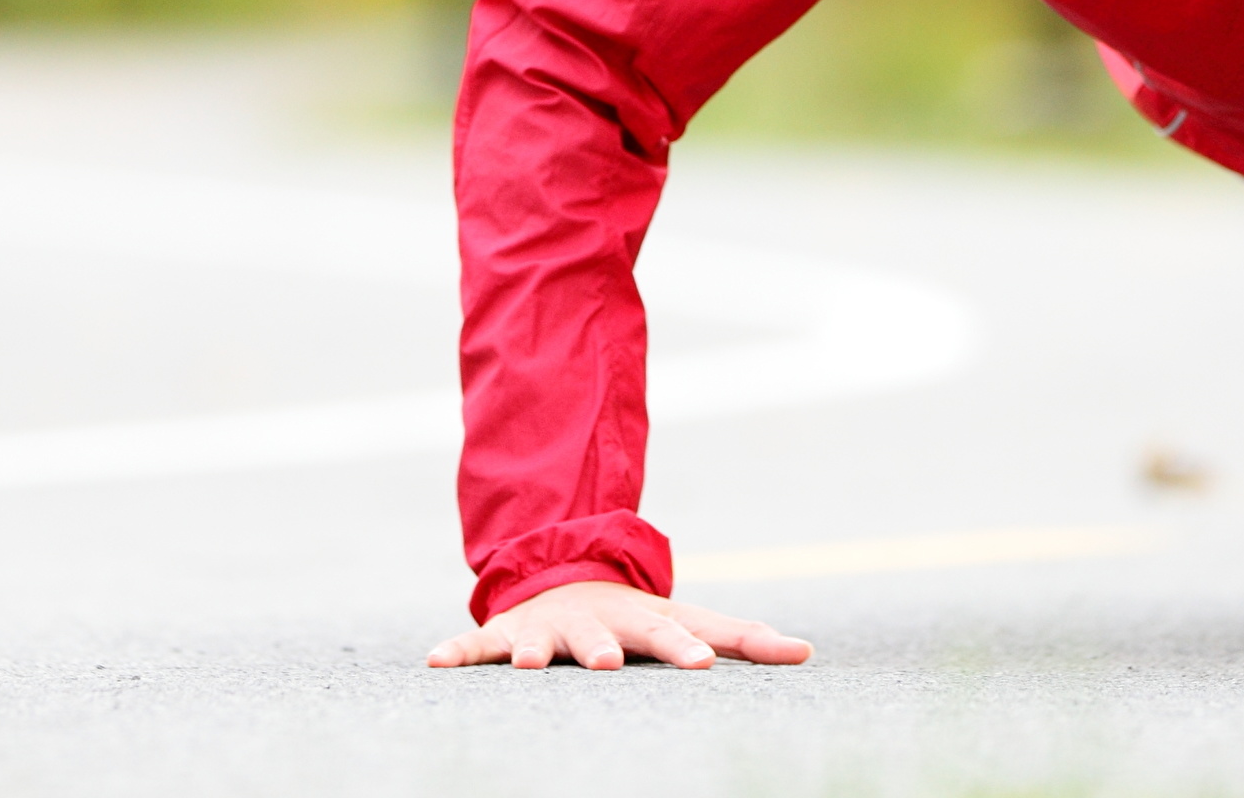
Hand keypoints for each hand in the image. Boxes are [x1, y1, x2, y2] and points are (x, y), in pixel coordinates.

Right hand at [426, 579, 812, 671]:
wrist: (568, 575)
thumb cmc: (639, 616)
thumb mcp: (690, 621)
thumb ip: (745, 638)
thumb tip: (808, 651)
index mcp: (638, 622)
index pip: (667, 636)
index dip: (684, 649)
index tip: (702, 664)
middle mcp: (591, 623)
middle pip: (598, 639)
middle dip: (600, 651)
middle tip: (606, 667)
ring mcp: (546, 628)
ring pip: (538, 643)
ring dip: (532, 653)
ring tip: (530, 666)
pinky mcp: (506, 634)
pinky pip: (477, 645)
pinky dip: (456, 653)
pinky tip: (435, 663)